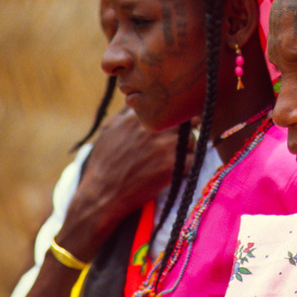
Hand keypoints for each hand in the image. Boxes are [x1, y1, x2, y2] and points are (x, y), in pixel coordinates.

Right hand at [55, 108, 192, 260]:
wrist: (102, 194)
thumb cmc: (104, 163)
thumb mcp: (109, 130)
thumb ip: (126, 114)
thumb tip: (136, 102)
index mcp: (140, 116)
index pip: (170, 105)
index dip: (176, 113)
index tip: (177, 120)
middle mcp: (155, 128)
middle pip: (186, 120)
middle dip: (186, 130)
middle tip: (180, 140)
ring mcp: (165, 146)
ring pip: (192, 140)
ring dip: (188, 148)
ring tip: (175, 158)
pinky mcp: (172, 166)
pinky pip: (193, 159)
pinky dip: (189, 165)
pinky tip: (177, 170)